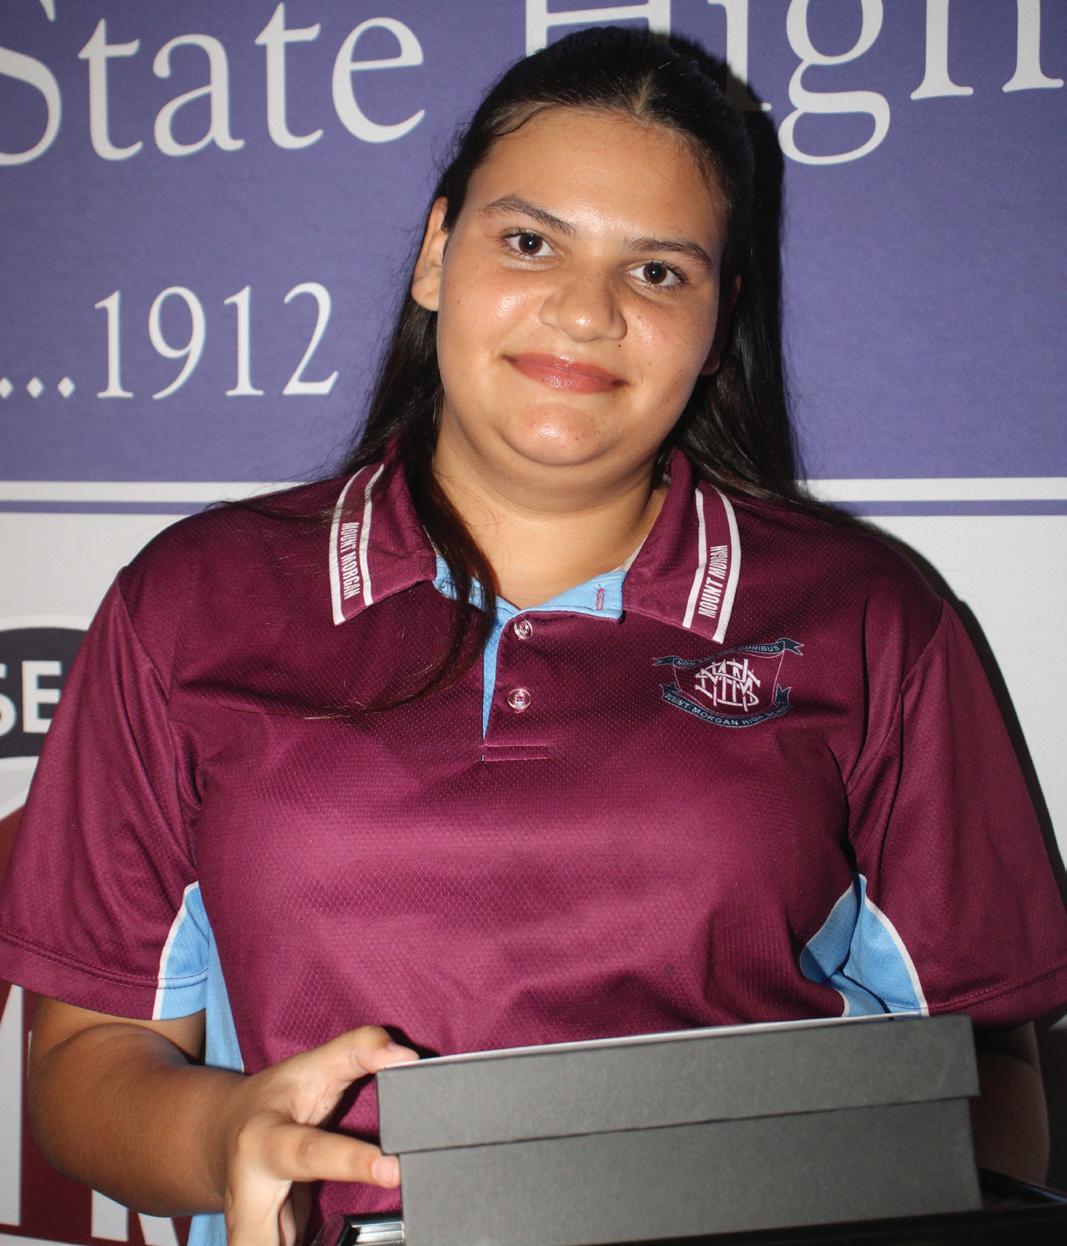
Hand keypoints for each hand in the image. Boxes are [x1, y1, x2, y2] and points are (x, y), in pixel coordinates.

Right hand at [219, 1026, 417, 1245]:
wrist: (222, 1132)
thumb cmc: (275, 1100)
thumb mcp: (312, 1065)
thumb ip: (359, 1051)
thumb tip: (405, 1057)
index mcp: (264, 1141)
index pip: (311, 1152)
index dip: (350, 1161)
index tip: (392, 1169)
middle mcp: (248, 1194)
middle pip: (260, 1237)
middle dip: (284, 1244)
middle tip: (366, 1240)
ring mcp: (247, 1230)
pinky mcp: (259, 1245)